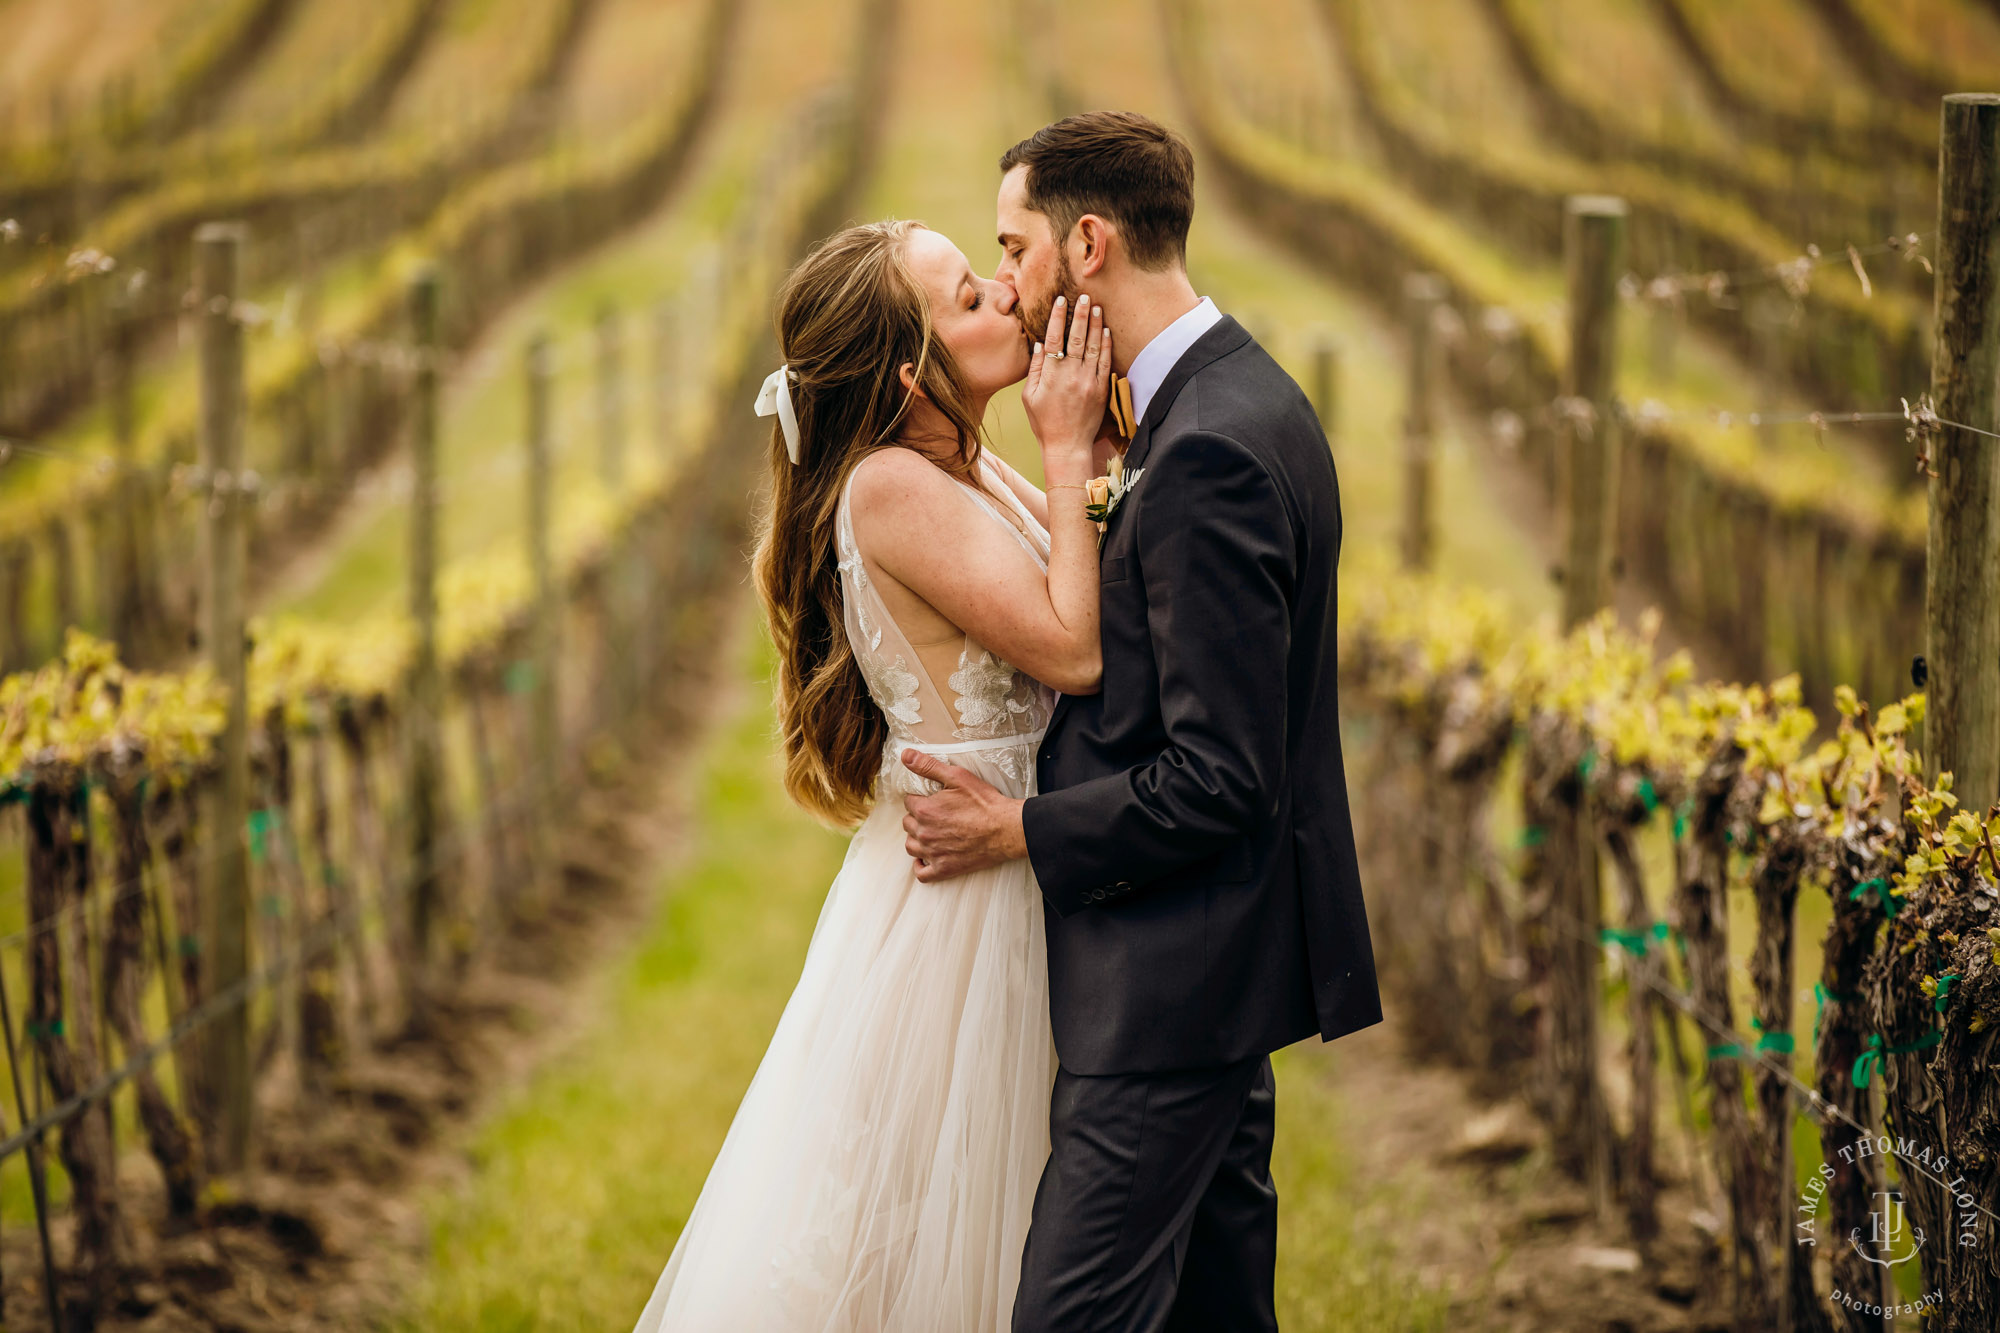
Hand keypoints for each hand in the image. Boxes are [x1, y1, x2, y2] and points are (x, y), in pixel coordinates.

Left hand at [900, 750, 1026, 881]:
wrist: (1006, 829)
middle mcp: (924, 833)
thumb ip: (928, 766)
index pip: (908, 802)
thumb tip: (905, 755)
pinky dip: (921, 866)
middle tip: (935, 814)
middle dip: (917, 818)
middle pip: (907, 824)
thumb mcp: (957, 777)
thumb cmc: (985, 802)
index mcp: (924, 810)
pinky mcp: (944, 869)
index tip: (932, 800)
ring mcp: (933, 853)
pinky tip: (927, 858)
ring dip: (917, 839)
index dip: (920, 799)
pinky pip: (921, 873)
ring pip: (911, 846)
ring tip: (931, 833)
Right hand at [1021, 294, 1111, 473]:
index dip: (1057, 317)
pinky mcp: (1101, 389)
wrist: (1067, 446)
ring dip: (1096, 325)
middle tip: (1084, 296)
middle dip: (1080, 314)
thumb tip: (1039, 344)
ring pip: (1094, 346)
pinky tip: (1106, 331)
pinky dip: (1106, 345)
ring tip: (1097, 307)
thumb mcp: (1029, 396)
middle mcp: (1071, 375)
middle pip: (1077, 337)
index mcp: (1050, 375)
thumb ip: (1035, 369)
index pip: (1054, 338)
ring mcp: (1088, 381)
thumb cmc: (1044, 422)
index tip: (1060, 300)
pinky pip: (1105, 362)